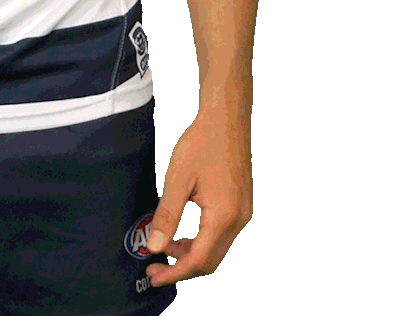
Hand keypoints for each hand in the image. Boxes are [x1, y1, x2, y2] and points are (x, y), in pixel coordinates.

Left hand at [144, 104, 252, 285]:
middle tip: (155, 269)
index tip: (154, 276)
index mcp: (224, 217)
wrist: (226, 120)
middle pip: (211, 261)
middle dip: (182, 268)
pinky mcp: (242, 207)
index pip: (200, 260)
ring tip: (164, 247)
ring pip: (217, 250)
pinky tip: (182, 234)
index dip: (176, 272)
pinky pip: (221, 236)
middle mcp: (239, 222)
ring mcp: (243, 215)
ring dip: (191, 254)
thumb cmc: (201, 144)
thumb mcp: (178, 179)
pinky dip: (201, 241)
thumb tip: (154, 247)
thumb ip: (167, 215)